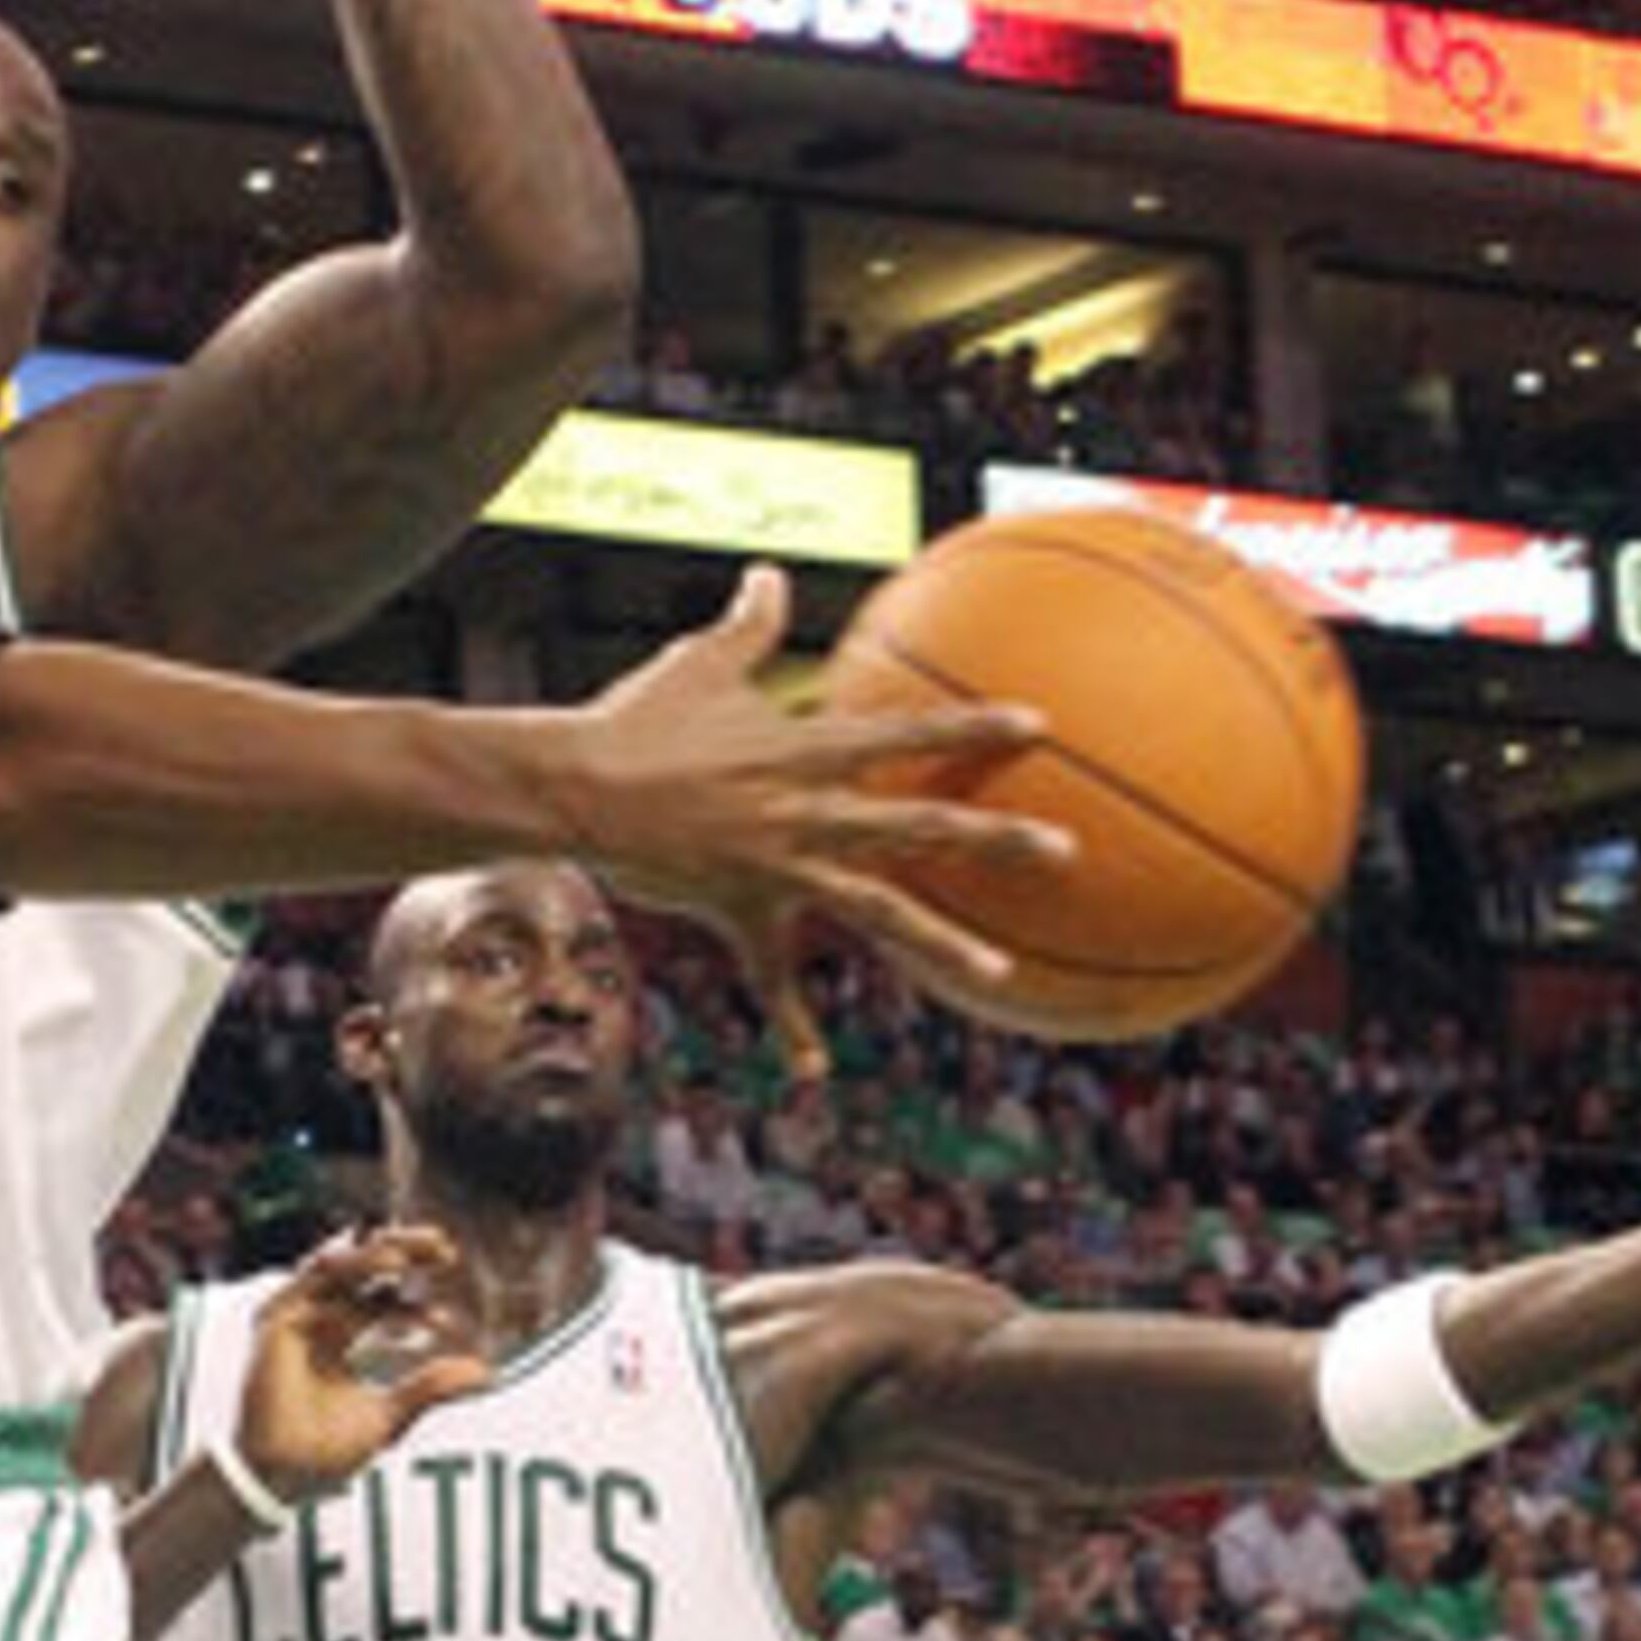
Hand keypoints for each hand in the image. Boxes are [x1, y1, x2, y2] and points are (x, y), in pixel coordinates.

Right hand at [229, 1224, 490, 1501]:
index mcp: (341, 1337)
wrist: (285, 1477)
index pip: (379, 1298)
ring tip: (410, 1255)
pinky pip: (313, 1284)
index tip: (452, 1300)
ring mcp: (293, 1319)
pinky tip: (385, 1269)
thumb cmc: (327, 1452)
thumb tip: (485, 1373)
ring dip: (372, 1255)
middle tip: (442, 1246)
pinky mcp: (274, 1322)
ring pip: (335, 1268)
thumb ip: (431, 1387)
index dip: (414, 1295)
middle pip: (360, 1271)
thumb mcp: (391, 1414)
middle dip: (400, 1251)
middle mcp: (317, 1321)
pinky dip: (348, 1272)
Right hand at [547, 568, 1058, 1073]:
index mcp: (803, 750)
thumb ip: (749, 626)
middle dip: (995, 839)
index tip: (1040, 724)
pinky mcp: (741, 911)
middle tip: (1066, 850)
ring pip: (876, 911)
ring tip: (1002, 973)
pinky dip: (790, 1021)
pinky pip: (769, 976)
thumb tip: (769, 573)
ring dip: (941, 943)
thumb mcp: (697, 664)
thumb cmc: (635, 718)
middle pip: (918, 827)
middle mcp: (806, 812)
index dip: (973, 725)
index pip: (905, 731)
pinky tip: (814, 1067)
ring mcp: (780, 868)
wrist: (574, 788)